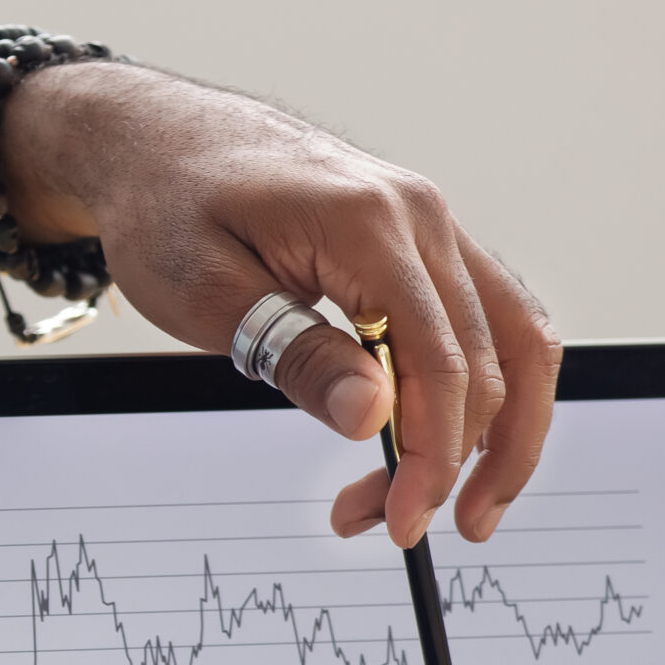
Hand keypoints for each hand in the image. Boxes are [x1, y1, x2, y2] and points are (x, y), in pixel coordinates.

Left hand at [4, 63, 559, 545]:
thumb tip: (373, 418)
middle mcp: (421, 214)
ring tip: (457, 503)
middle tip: (392, 523)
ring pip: (511, 339)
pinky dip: (480, 386)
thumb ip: (296, 354)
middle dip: (451, 460)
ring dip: (495, 431)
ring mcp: (429, 223)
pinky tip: (447, 439)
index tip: (401, 519)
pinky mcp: (421, 240)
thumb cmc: (167, 205)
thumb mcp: (207, 293)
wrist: (153, 142)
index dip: (431, 456)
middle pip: (489, 360)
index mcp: (368, 222)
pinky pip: (484, 319)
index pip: (438, 361)